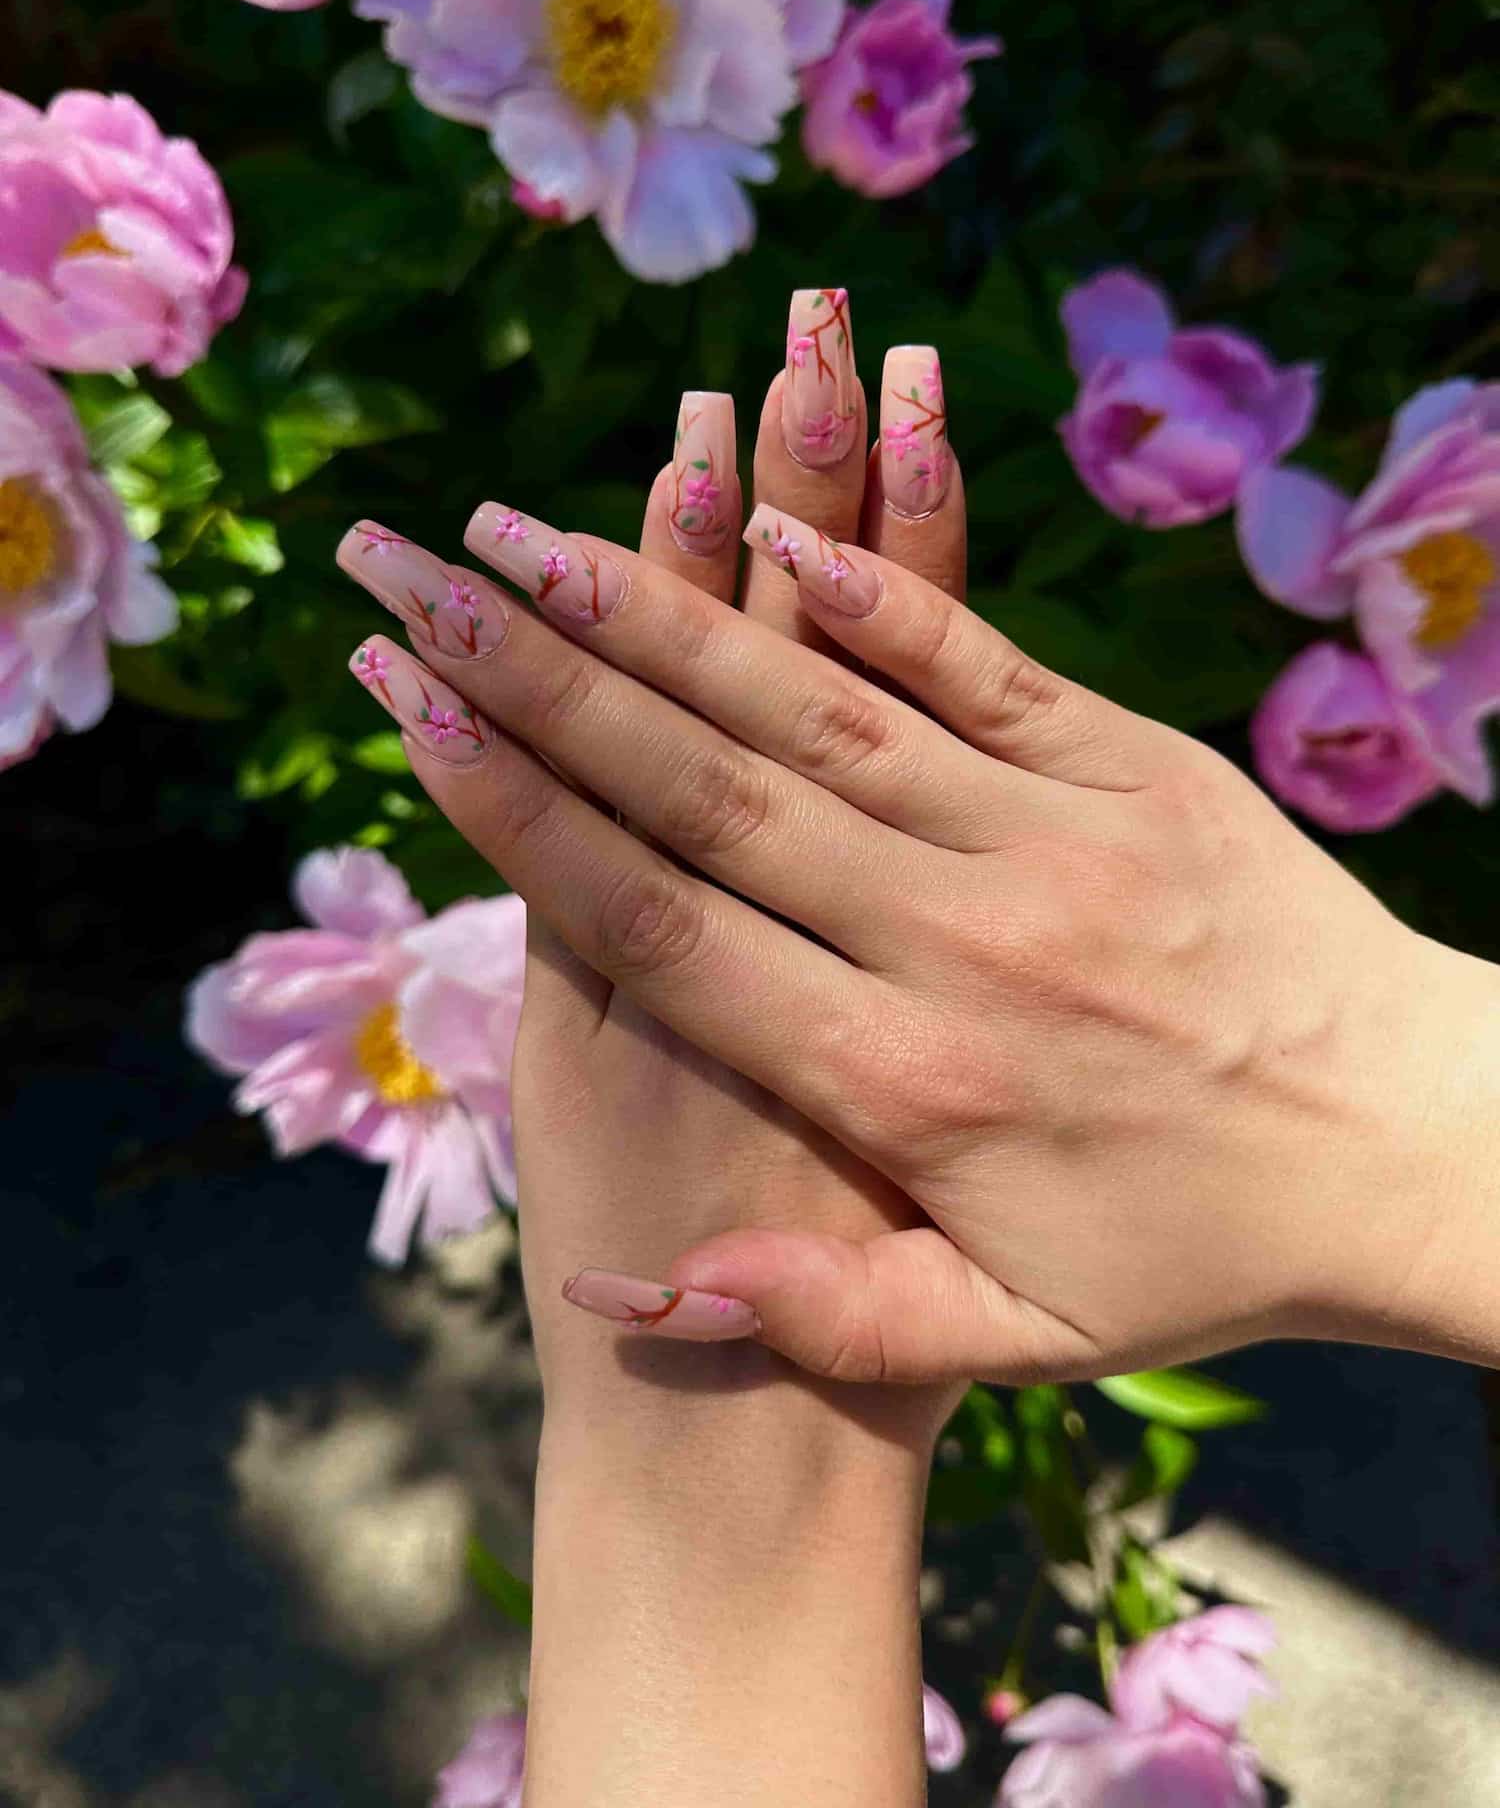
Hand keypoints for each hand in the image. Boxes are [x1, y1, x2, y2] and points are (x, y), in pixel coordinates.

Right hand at [341, 472, 1499, 1388]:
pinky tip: (767, 519)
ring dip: (669, 613)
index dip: (527, 820)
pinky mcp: (1136, 766)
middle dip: (545, 679)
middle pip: (712, 792)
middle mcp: (958, 941)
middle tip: (417, 578)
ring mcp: (1051, 837)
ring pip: (821, 710)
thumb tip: (626, 1299)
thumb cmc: (1206, 1253)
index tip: (416, 720)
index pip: (668, 928)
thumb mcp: (1016, 1337)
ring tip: (536, 536)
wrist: (1422, 1147)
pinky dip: (871, 591)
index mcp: (903, 1083)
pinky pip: (979, 665)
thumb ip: (822, 1315)